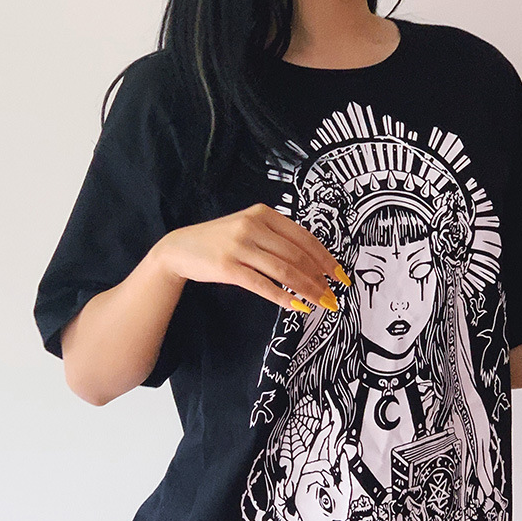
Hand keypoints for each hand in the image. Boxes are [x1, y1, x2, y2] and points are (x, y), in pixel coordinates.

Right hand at [154, 202, 349, 311]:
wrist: (180, 248)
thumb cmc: (219, 241)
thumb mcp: (249, 228)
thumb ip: (276, 238)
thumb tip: (312, 262)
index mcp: (264, 214)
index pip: (304, 237)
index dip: (326, 258)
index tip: (341, 276)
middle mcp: (253, 225)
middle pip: (297, 255)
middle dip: (320, 278)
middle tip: (333, 296)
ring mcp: (240, 245)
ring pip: (284, 270)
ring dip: (307, 289)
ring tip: (321, 303)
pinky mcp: (228, 267)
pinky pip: (262, 284)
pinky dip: (283, 297)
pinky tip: (297, 306)